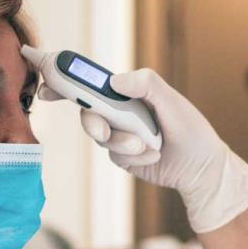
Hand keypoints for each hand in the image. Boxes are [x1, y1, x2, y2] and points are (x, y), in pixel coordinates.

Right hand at [73, 68, 247, 233]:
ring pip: (101, 136)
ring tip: (149, 145)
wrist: (202, 168)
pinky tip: (154, 155)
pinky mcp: (123, 156)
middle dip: (93, 121)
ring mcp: (119, 134)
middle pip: (88, 111)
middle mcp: (120, 112)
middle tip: (103, 128)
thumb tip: (114, 81)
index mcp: (128, 92)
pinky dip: (134, 156)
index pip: (91, 83)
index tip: (45, 84)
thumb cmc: (191, 130)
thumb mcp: (172, 101)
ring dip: (124, 142)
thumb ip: (146, 84)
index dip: (65, 81)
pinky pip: (115, 155)